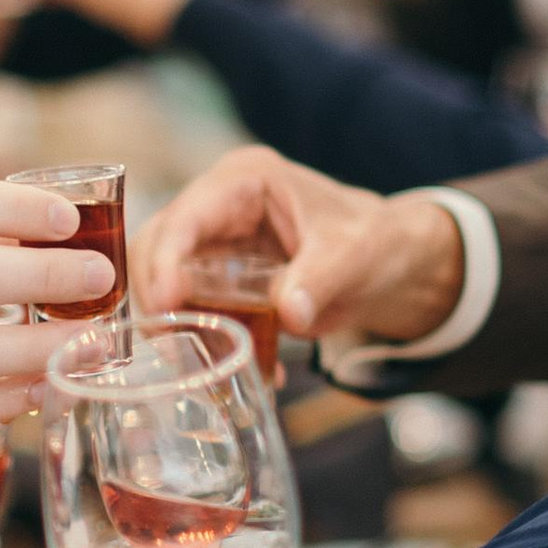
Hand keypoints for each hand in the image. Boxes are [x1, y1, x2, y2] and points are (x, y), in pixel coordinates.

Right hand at [138, 147, 466, 347]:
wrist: (390, 263)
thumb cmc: (375, 242)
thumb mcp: (356, 256)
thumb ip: (321, 279)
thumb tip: (289, 312)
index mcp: (244, 181)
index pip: (186, 216)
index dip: (167, 259)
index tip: (166, 304)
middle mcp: (217, 206)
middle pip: (157, 247)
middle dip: (159, 298)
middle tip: (173, 347)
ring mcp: (214, 242)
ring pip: (164, 281)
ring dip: (178, 325)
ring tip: (204, 365)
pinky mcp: (218, 277)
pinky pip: (194, 310)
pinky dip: (209, 341)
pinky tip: (245, 366)